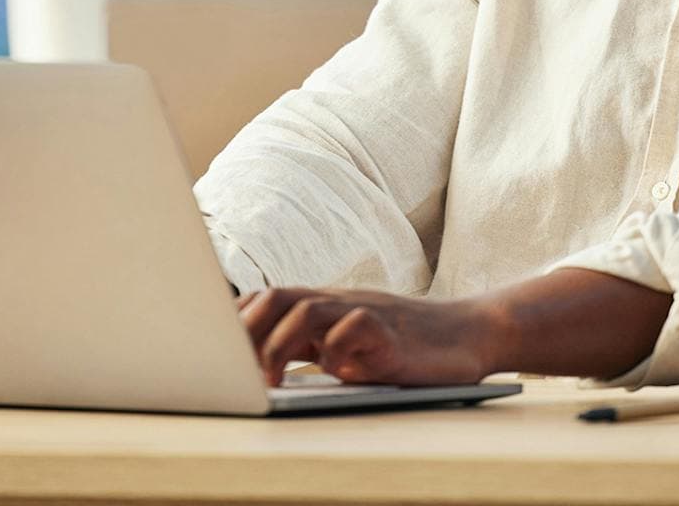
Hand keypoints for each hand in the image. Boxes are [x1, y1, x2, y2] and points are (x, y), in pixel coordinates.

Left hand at [237, 286, 500, 386]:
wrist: (470, 334)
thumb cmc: (405, 347)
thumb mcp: (349, 346)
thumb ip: (311, 347)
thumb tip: (261, 365)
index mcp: (324, 306)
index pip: (267, 300)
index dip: (234, 320)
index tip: (209, 350)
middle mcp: (339, 303)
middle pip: (278, 296)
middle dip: (246, 331)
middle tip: (230, 370)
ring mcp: (365, 312)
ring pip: (308, 308)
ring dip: (279, 343)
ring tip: (269, 380)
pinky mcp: (391, 332)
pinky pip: (355, 328)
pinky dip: (337, 348)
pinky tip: (335, 370)